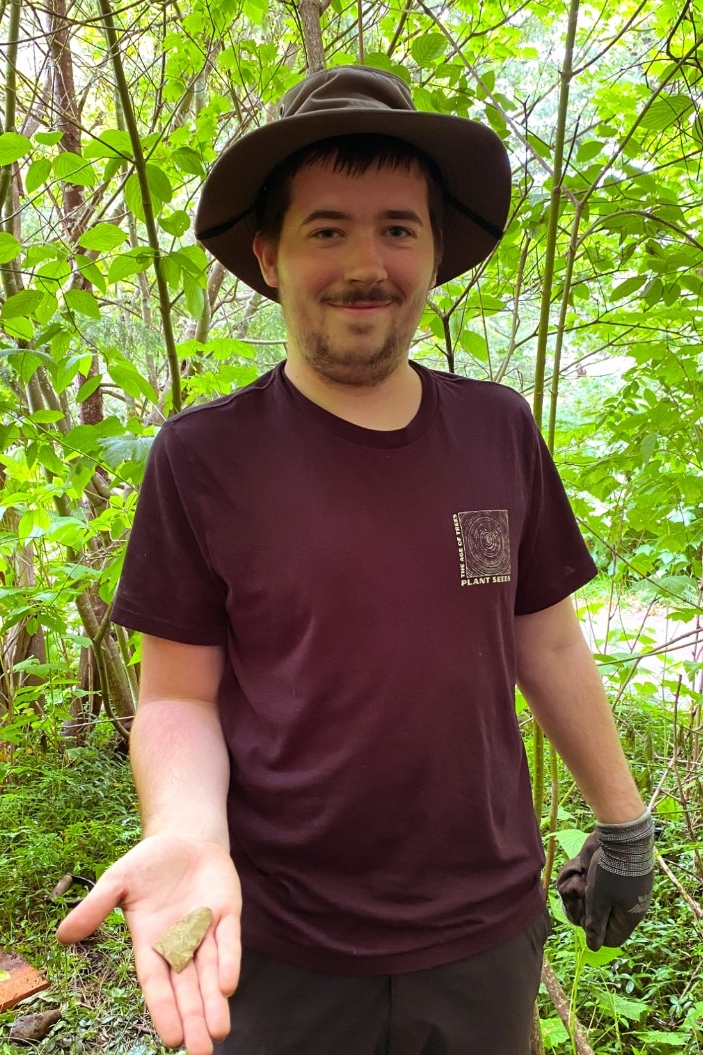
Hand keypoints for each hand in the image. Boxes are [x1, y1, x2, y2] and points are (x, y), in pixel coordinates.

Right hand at [57, 834, 241, 1054]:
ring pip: (210, 972)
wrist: (184, 838)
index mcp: (151, 942)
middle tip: (199, 1052)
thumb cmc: (148, 864)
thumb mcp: (117, 880)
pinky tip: (228, 986)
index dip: (163, 1009)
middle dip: (193, 1018)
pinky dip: (230, 961)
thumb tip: (63, 936)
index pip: (157, 982)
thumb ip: (96, 907)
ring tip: (217, 1033)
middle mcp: (180, 943)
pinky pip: (229, 940)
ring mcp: (205, 929)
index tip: (171, 1039)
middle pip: (187, 987)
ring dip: (214, 1001)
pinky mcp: (227, 912)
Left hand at [556, 831, 652, 950]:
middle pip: (606, 919)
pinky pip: (607, 884)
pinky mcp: (625, 874)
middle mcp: (632, 905)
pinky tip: (588, 869)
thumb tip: (594, 947)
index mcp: (630, 917)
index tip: (585, 914)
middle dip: (590, 908)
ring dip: (591, 892)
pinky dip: (595, 879)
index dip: (595, 931)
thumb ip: (595, 924)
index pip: (611, 939)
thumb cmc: (611, 870)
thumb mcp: (598, 900)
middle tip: (582, 893)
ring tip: (584, 879)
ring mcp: (630, 889)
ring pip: (604, 900)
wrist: (623, 835)